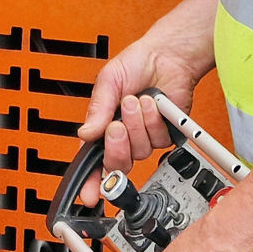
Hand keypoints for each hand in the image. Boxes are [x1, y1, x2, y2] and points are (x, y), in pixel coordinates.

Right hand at [76, 26, 203, 205]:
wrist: (167, 56)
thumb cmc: (136, 64)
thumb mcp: (108, 81)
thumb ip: (97, 109)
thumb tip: (85, 134)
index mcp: (103, 124)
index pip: (92, 159)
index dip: (90, 180)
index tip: (89, 195)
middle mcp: (124, 135)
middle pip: (117, 162)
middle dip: (117, 145)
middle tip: (116, 126)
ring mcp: (145, 136)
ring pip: (139, 151)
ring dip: (138, 125)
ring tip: (137, 101)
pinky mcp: (165, 134)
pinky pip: (159, 141)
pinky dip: (155, 121)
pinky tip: (153, 104)